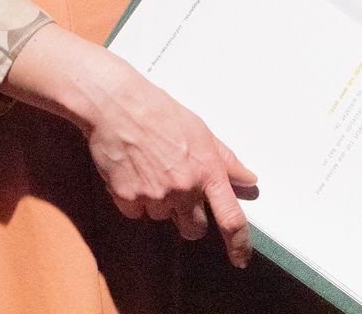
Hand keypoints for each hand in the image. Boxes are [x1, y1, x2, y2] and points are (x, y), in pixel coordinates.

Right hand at [3, 25, 257, 266]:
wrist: (114, 104)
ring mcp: (155, 195)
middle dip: (187, 218)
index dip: (239, 245)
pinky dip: (132, 199)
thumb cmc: (156, 110)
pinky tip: (129, 173)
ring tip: (146, 169)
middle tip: (175, 193)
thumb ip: (225, 159)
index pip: (231, 220)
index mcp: (207, 171)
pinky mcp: (128, 197)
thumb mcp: (199, 130)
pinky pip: (134, 213)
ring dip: (156, 203)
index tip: (240, 259)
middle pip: (193, 229)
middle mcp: (184, 188)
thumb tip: (248, 178)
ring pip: (161, 217)